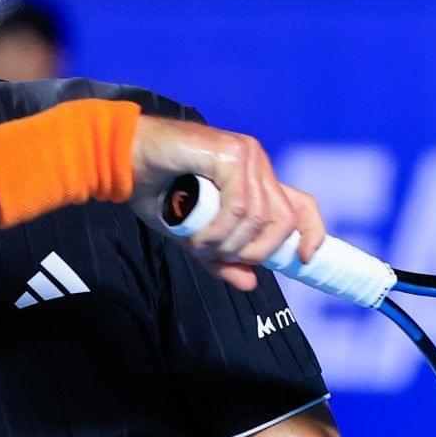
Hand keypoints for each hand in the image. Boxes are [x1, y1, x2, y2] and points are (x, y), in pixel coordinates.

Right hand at [128, 117, 324, 290]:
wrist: (124, 159)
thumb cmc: (155, 190)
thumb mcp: (193, 235)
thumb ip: (221, 257)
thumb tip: (251, 282)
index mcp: (255, 179)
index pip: (301, 205)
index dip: (312, 233)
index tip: (304, 260)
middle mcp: (257, 164)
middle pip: (283, 220)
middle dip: (255, 250)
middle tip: (220, 256)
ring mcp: (246, 156)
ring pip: (259, 217)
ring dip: (228, 243)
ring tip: (199, 243)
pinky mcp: (230, 154)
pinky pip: (240, 206)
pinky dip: (219, 229)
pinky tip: (198, 234)